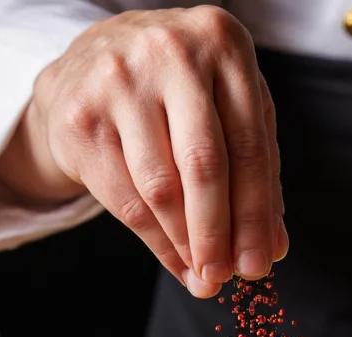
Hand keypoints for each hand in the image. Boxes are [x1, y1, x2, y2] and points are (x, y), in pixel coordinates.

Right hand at [0, 7, 287, 297]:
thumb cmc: (180, 87)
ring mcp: (118, 82)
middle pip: (204, 165)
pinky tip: (175, 261)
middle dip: (219, 233)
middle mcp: (171, 53)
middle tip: (227, 277)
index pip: (249, 144)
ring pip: (160, 188)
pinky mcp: (80, 118)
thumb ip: (258, 168)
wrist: (95, 58)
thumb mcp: (228, 106)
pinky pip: (125, 198)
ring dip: (186, 244)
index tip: (261, 262)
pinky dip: (155, 241)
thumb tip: (272, 247)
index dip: (257, 213)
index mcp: (222, 44)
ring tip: (204, 275)